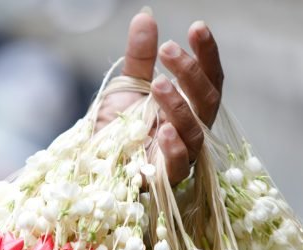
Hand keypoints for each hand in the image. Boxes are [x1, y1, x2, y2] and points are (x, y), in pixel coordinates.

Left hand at [96, 12, 223, 184]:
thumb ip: (139, 56)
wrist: (93, 163)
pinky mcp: (166, 179)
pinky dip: (175, 148)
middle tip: (168, 49)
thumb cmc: (119, 128)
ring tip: (158, 83)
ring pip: (195, 131)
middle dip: (192, 74)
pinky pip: (179, 165)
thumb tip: (145, 16)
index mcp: (191, 107)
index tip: (197, 28)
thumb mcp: (128, 87)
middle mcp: (193, 131)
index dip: (207, 54)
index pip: (209, 79)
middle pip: (208, 102)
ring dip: (179, 105)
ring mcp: (182, 156)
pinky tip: (165, 130)